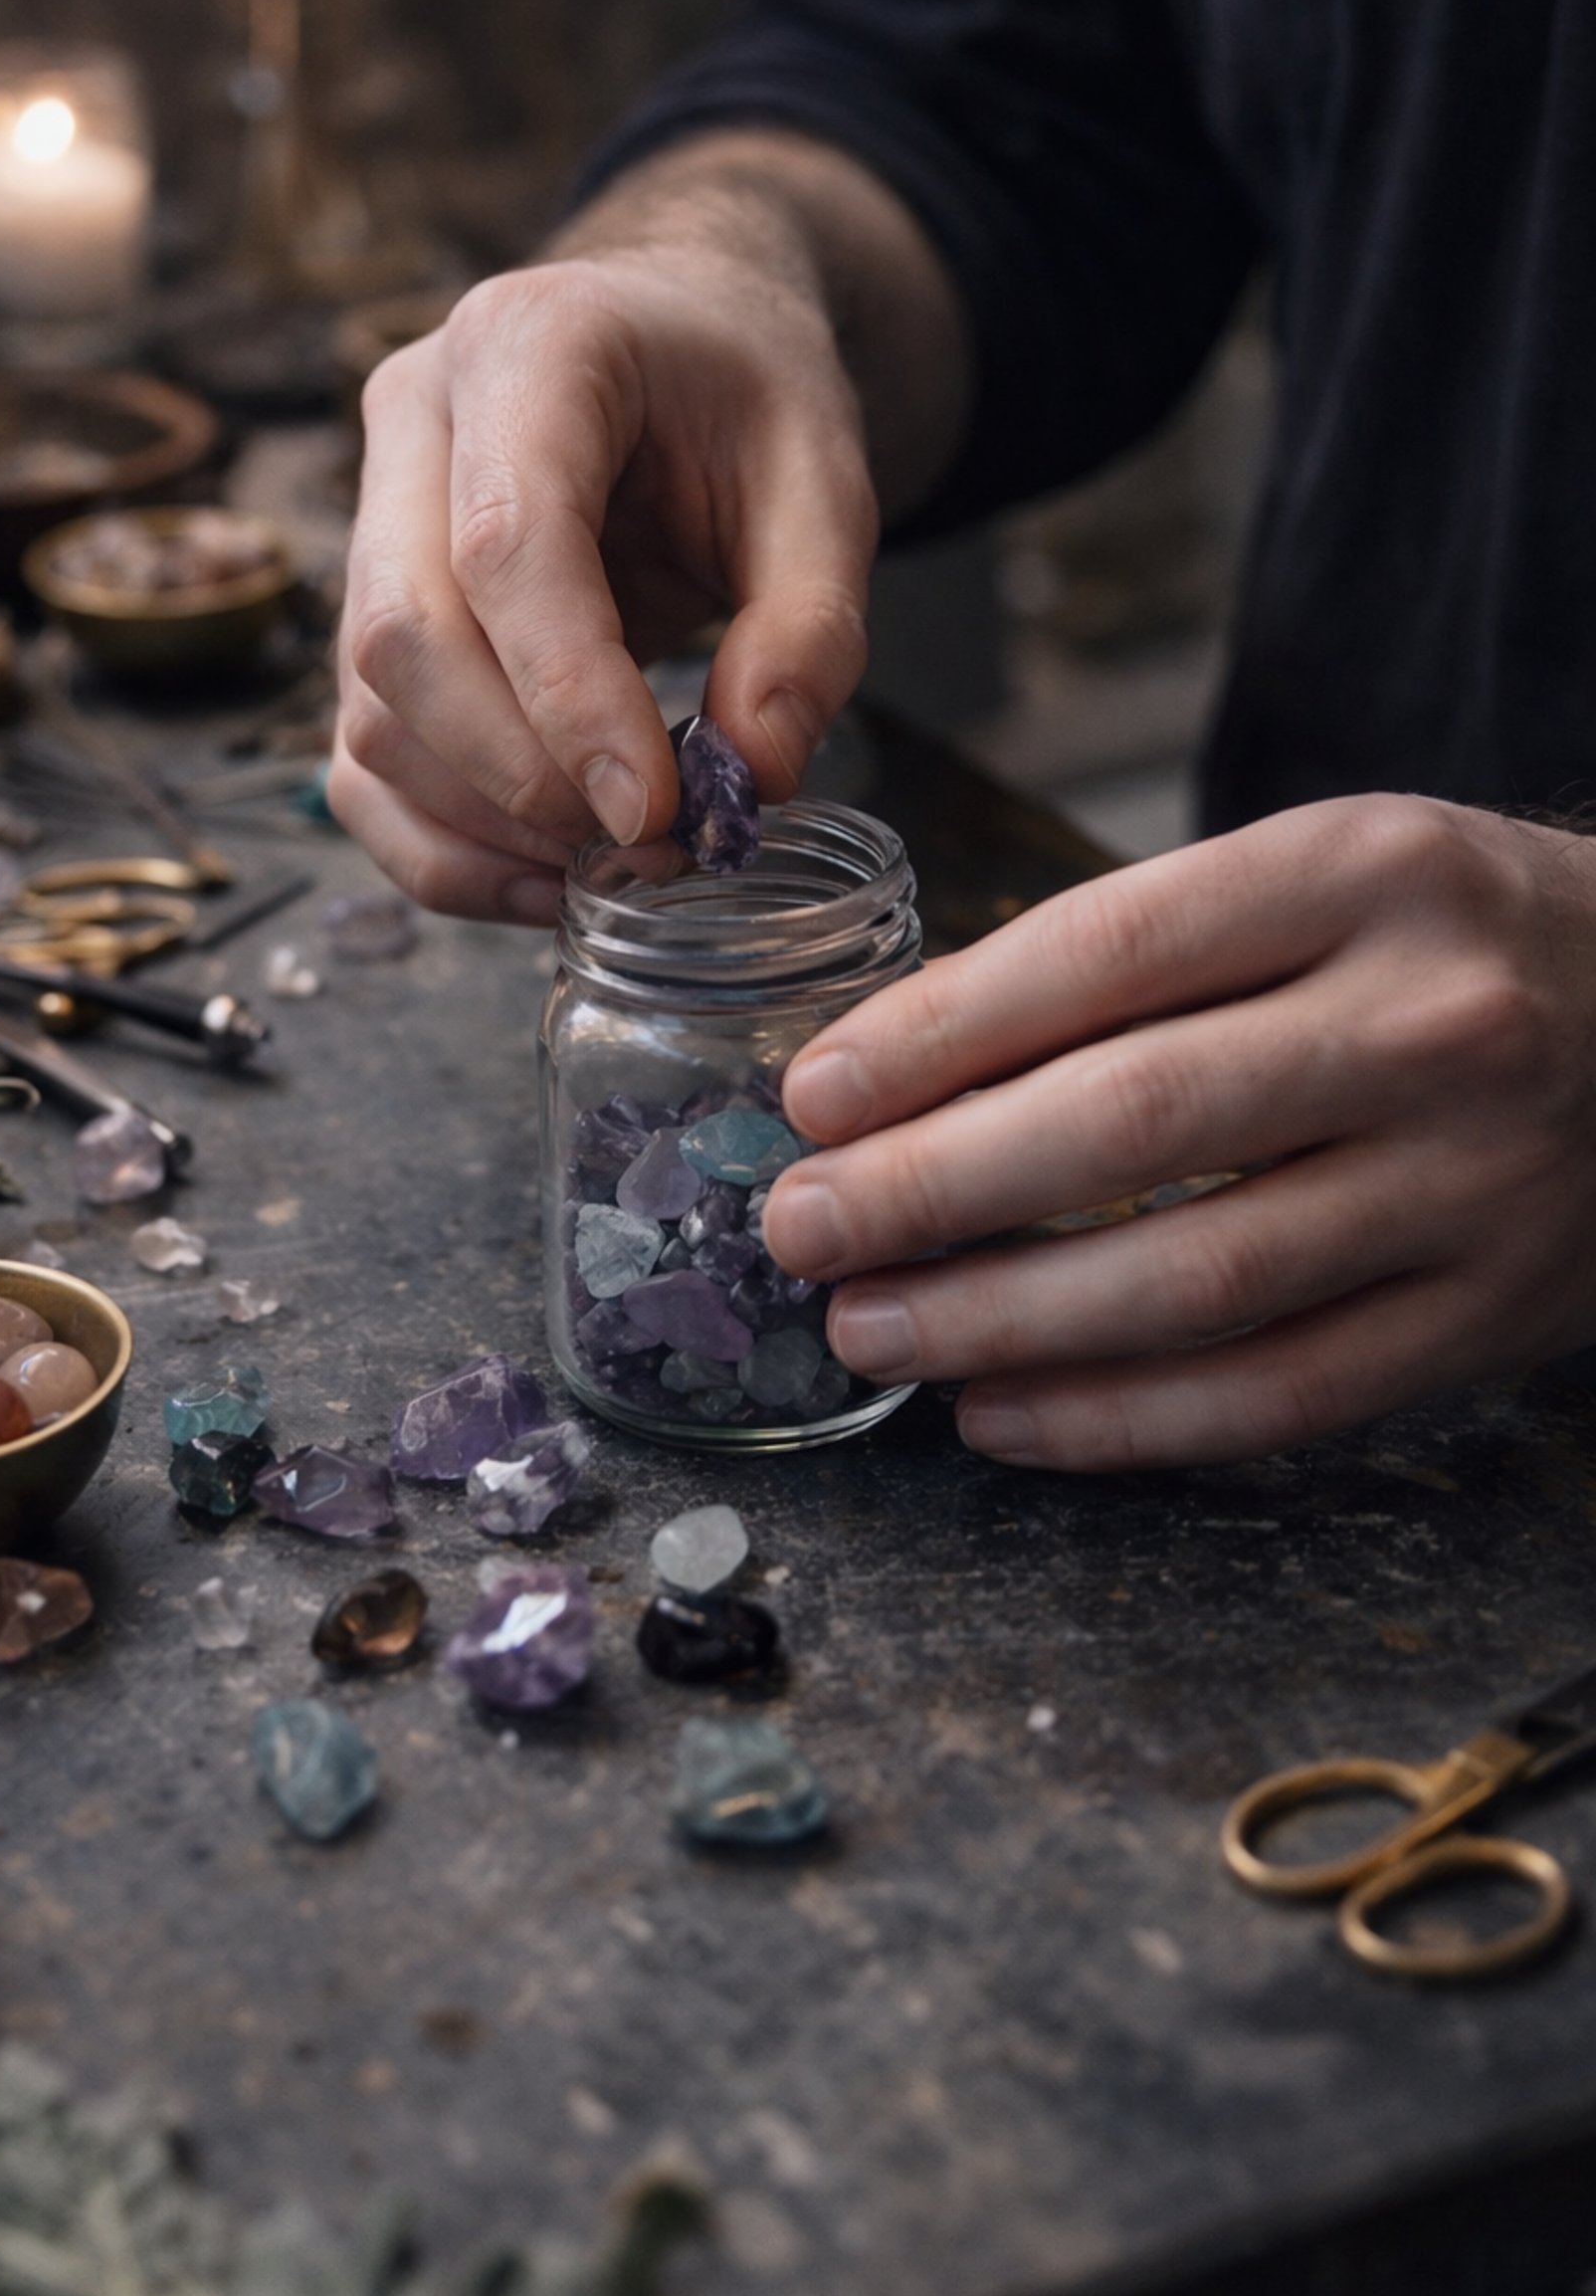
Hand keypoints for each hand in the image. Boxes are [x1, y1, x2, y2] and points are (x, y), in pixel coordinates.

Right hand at [329, 243, 876, 922]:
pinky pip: (362, 761)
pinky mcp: (366, 615)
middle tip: (650, 845)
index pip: (507, 544)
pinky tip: (545, 880)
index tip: (655, 811)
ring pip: (370, 710)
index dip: (570, 696)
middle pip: (404, 634)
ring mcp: (367, 518)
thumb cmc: (743, 394)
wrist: (678, 336)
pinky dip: (441, 848)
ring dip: (486, 822)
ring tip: (619, 863)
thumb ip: (810, 628)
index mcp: (529, 347)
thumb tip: (755, 778)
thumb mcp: (825, 482)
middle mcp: (412, 420)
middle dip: (521, 775)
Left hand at [762, 796, 1595, 1469]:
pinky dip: (1125, 1422)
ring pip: (1201, 1278)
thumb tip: (896, 1064)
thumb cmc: (1445, 938)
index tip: (812, 1099)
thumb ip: (1130, 956)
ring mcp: (1475, 1181)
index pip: (1105, 957)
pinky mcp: (1494, 1313)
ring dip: (1007, 1322)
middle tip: (802, 1230)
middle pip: (1137, 1124)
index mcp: (1361, 873)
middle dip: (934, 1189)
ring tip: (874, 1332)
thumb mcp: (1312, 874)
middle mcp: (1430, 1023)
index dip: (936, 1038)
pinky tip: (1004, 1418)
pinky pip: (1281, 1394)